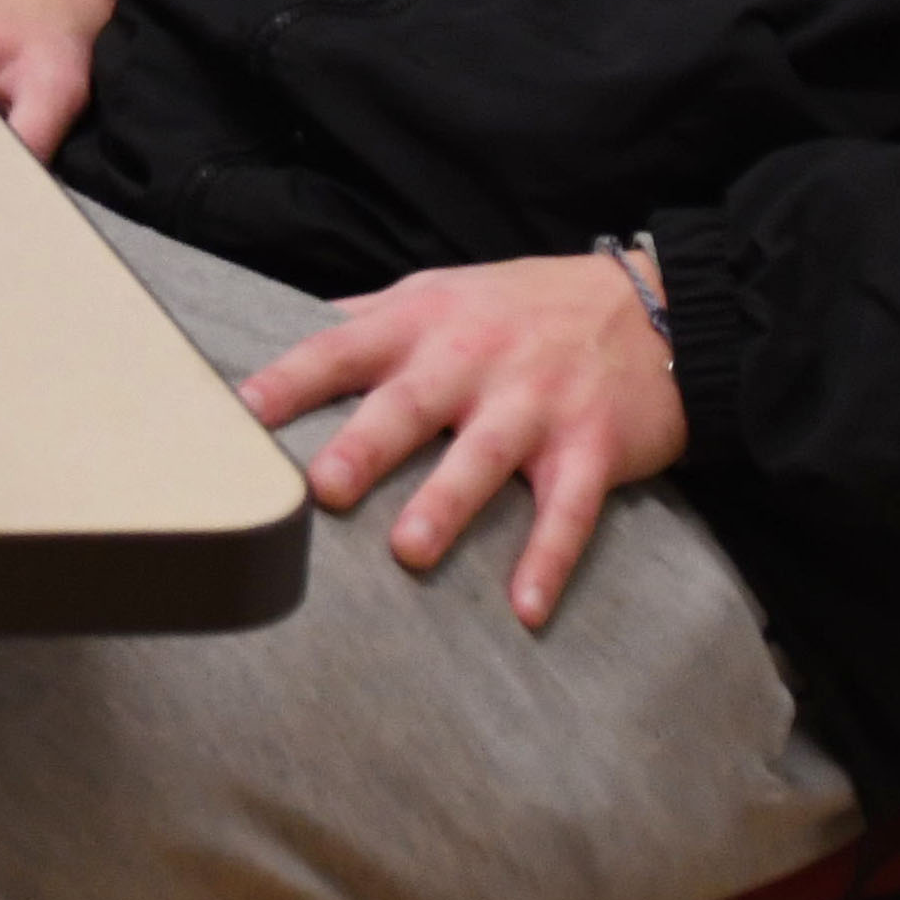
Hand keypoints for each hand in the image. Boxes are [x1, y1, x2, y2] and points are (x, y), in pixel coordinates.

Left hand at [239, 251, 686, 629]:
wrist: (656, 307)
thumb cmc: (523, 305)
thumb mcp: (440, 292)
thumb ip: (368, 319)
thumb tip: (285, 330)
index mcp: (422, 323)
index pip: (342, 347)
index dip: (292, 378)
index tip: (243, 411)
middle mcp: (474, 361)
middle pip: (409, 405)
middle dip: (365, 446)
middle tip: (321, 488)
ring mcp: (536, 405)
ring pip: (485, 457)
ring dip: (447, 505)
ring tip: (409, 552)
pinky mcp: (594, 448)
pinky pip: (570, 510)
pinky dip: (550, 558)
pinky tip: (526, 608)